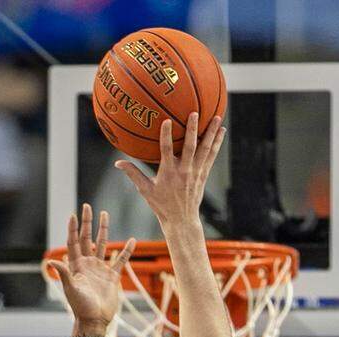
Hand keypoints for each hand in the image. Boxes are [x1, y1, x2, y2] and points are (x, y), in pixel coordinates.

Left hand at [47, 204, 134, 333]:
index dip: (73, 229)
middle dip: (87, 223)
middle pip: (87, 239)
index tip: (73, 215)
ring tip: (105, 214)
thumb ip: (64, 274)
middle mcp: (87, 264)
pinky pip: (120, 261)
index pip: (74, 242)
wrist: (95, 320)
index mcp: (76, 266)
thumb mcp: (71, 289)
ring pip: (102, 245)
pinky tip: (132, 241)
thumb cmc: (81, 307)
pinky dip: (126, 251)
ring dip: (103, 230)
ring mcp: (100, 269)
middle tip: (87, 206)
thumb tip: (52, 261)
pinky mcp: (111, 277)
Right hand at [115, 113, 224, 230]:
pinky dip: (217, 143)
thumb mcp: (145, 191)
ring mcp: (196, 173)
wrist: (181, 220)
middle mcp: (184, 172)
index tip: (166, 121)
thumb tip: (117, 163)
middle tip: (195, 113)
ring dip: (211, 133)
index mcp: (168, 173)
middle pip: (190, 148)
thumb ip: (133, 174)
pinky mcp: (203, 174)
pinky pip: (211, 156)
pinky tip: (221, 130)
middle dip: (192, 130)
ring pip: (205, 149)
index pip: (166, 151)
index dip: (166, 136)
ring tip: (216, 117)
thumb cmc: (162, 205)